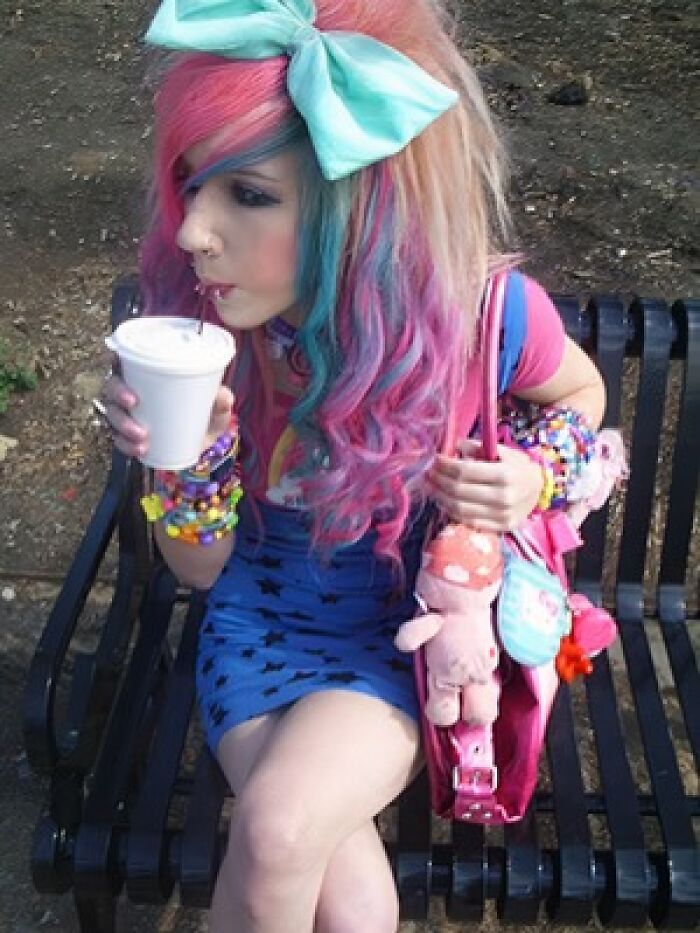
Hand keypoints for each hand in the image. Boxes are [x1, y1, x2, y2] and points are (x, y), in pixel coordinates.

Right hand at [100, 357, 234, 460]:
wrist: (203, 444)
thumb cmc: (206, 413)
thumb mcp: (217, 407)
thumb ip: (221, 400)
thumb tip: (223, 396)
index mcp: (149, 373)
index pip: (123, 359)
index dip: (116, 360)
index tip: (125, 362)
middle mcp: (133, 390)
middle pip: (111, 384)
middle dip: (118, 393)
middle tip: (133, 403)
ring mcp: (129, 414)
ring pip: (112, 413)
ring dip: (122, 424)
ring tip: (141, 436)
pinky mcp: (129, 436)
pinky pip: (118, 439)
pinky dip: (125, 445)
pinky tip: (138, 449)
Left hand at [426, 438, 542, 531]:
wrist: (539, 489)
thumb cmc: (517, 467)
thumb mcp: (502, 451)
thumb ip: (477, 447)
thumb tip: (454, 447)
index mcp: (505, 475)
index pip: (465, 471)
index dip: (445, 465)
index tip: (435, 459)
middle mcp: (503, 497)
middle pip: (459, 491)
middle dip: (438, 481)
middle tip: (427, 474)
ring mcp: (502, 515)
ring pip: (460, 508)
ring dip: (440, 497)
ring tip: (431, 487)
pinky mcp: (500, 527)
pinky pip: (468, 521)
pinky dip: (451, 511)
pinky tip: (444, 501)